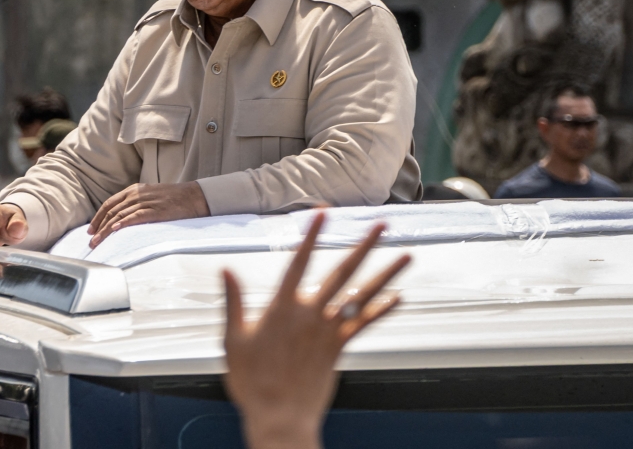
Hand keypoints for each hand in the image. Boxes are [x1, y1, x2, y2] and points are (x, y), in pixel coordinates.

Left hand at [87, 181, 209, 247]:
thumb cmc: (175, 199)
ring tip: (97, 242)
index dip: (98, 217)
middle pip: (111, 210)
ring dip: (106, 230)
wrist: (194, 196)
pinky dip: (123, 223)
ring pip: (119, 215)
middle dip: (99, 226)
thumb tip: (123, 219)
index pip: (110, 203)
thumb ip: (137, 204)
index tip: (91, 229)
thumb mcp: (152, 197)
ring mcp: (146, 202)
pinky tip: (114, 230)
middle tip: (91, 240)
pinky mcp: (155, 210)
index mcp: (135, 190)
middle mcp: (137, 194)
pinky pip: (135, 217)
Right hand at [223, 213, 410, 448]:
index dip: (311, 237)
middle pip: (342, 272)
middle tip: (381, 225)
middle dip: (364, 246)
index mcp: (282, 308)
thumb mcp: (233, 340)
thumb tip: (226, 271)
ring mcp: (328, 331)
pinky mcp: (339, 348)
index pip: (299, 262)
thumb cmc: (252, 382)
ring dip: (385, 274)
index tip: (322, 214)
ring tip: (405, 256)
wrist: (279, 417)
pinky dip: (382, 310)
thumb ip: (233, 302)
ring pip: (362, 295)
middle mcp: (310, 314)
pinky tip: (397, 297)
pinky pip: (364, 324)